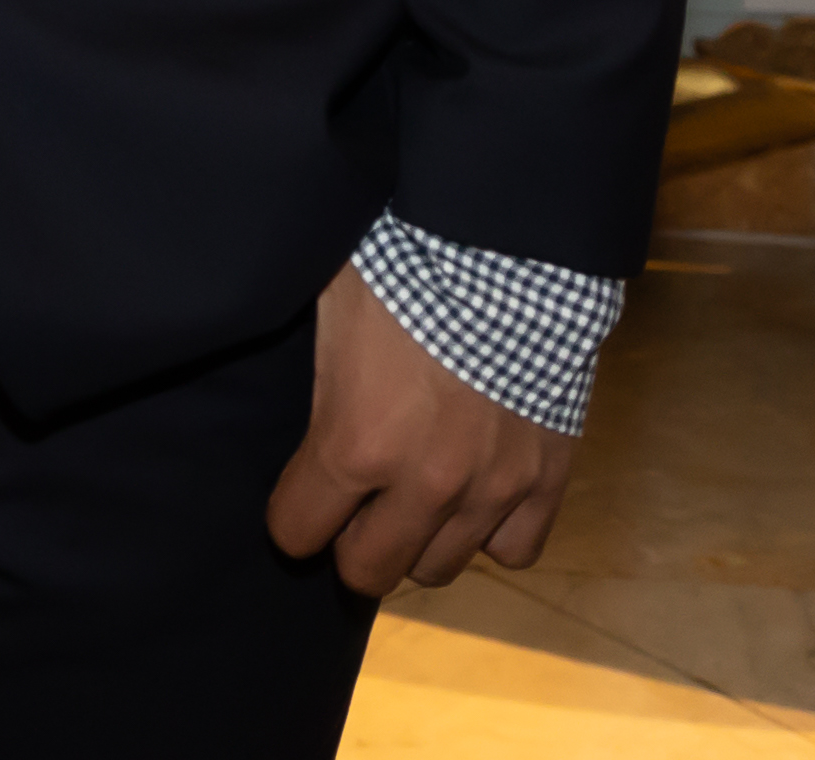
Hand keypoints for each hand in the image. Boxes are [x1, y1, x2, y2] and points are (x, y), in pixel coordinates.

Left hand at [264, 263, 577, 594]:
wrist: (511, 243)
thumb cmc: (404, 259)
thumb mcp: (331, 305)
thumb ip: (312, 374)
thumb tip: (267, 367)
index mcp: (354, 443)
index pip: (296, 532)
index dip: (291, 515)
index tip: (298, 497)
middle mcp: (423, 483)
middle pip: (368, 571)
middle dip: (350, 543)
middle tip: (354, 506)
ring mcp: (490, 488)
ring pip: (438, 568)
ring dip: (419, 538)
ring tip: (416, 495)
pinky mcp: (547, 478)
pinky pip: (515, 550)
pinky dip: (494, 531)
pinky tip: (478, 494)